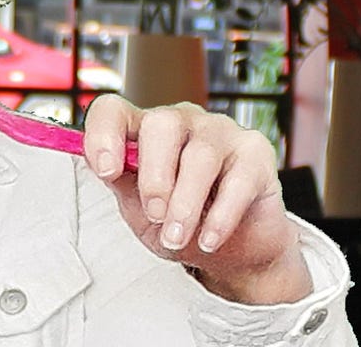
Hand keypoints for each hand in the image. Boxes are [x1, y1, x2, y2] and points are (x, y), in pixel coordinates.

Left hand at [83, 95, 311, 304]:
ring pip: (200, 156)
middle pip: (162, 125)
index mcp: (144, 131)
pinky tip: (209, 240)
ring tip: (177, 238)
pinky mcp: (256, 152)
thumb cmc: (181, 224)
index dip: (103, 135)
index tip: (106, 172)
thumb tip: (106, 169)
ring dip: (185, 204)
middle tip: (154, 215)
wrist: (235, 250)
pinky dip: (220, 216)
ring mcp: (221, 131)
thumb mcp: (141, 212)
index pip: (114, 111)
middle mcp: (182, 121)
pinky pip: (238, 180)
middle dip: (154, 176)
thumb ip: (125, 187)